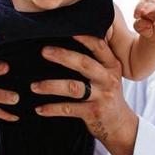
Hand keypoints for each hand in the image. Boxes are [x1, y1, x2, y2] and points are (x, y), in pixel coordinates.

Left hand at [31, 35, 138, 154]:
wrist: (120, 124)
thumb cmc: (107, 94)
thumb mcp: (109, 74)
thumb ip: (96, 59)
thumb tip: (70, 38)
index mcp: (111, 66)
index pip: (99, 47)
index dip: (84, 38)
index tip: (68, 30)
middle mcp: (108, 79)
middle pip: (84, 64)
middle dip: (63, 56)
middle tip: (44, 51)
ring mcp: (101, 97)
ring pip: (74, 88)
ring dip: (51, 86)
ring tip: (34, 86)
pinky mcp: (93, 113)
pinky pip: (69, 109)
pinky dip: (52, 109)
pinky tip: (39, 109)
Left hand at [132, 1, 154, 41]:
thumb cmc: (145, 29)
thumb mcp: (139, 28)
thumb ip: (139, 24)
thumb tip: (148, 24)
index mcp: (145, 9)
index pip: (141, 5)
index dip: (138, 9)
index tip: (135, 16)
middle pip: (152, 6)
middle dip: (148, 9)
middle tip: (143, 13)